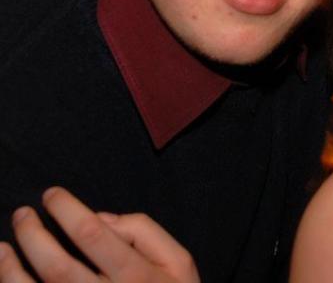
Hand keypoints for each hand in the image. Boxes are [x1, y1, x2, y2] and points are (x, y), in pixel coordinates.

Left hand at [0, 187, 199, 282]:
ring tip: (2, 247)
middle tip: (22, 213)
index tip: (51, 194)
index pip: (92, 234)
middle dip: (32, 235)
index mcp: (134, 276)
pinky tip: (8, 278)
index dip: (67, 210)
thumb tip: (102, 218)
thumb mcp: (178, 261)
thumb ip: (144, 231)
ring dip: (11, 271)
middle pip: (57, 267)